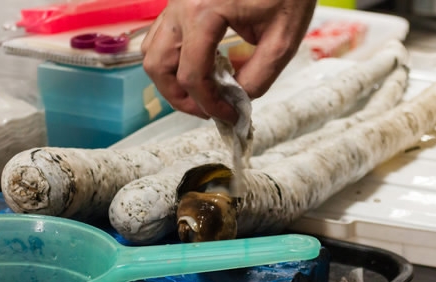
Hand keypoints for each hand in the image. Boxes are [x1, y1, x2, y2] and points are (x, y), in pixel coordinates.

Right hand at [141, 0, 316, 122]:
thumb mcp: (283, 39)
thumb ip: (258, 77)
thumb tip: (237, 100)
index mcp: (203, 13)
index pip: (192, 76)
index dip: (209, 105)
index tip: (228, 116)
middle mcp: (180, 7)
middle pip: (158, 68)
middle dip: (181, 98)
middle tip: (208, 110)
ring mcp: (175, 2)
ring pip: (152, 53)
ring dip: (171, 80)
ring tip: (203, 92)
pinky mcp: (179, 1)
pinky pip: (161, 36)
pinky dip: (173, 59)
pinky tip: (202, 66)